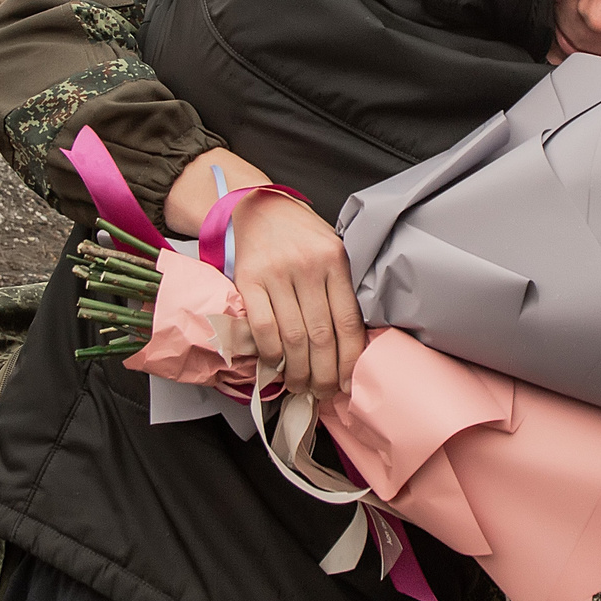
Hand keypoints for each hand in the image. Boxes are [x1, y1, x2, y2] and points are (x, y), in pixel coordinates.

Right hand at [165, 148, 366, 398]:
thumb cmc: (300, 235)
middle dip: (324, 374)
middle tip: (324, 393)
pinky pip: (263, 328)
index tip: (348, 382)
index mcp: (335, 260)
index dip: (349, 360)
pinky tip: (276, 367)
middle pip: (321, 335)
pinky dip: (271, 355)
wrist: (257, 206)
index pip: (347, 321)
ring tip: (300, 387)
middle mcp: (308, 266)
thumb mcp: (331, 250)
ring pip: (293, 337)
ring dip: (297, 372)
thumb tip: (351, 344)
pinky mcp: (248, 280)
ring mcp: (276, 273)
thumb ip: (340, 288)